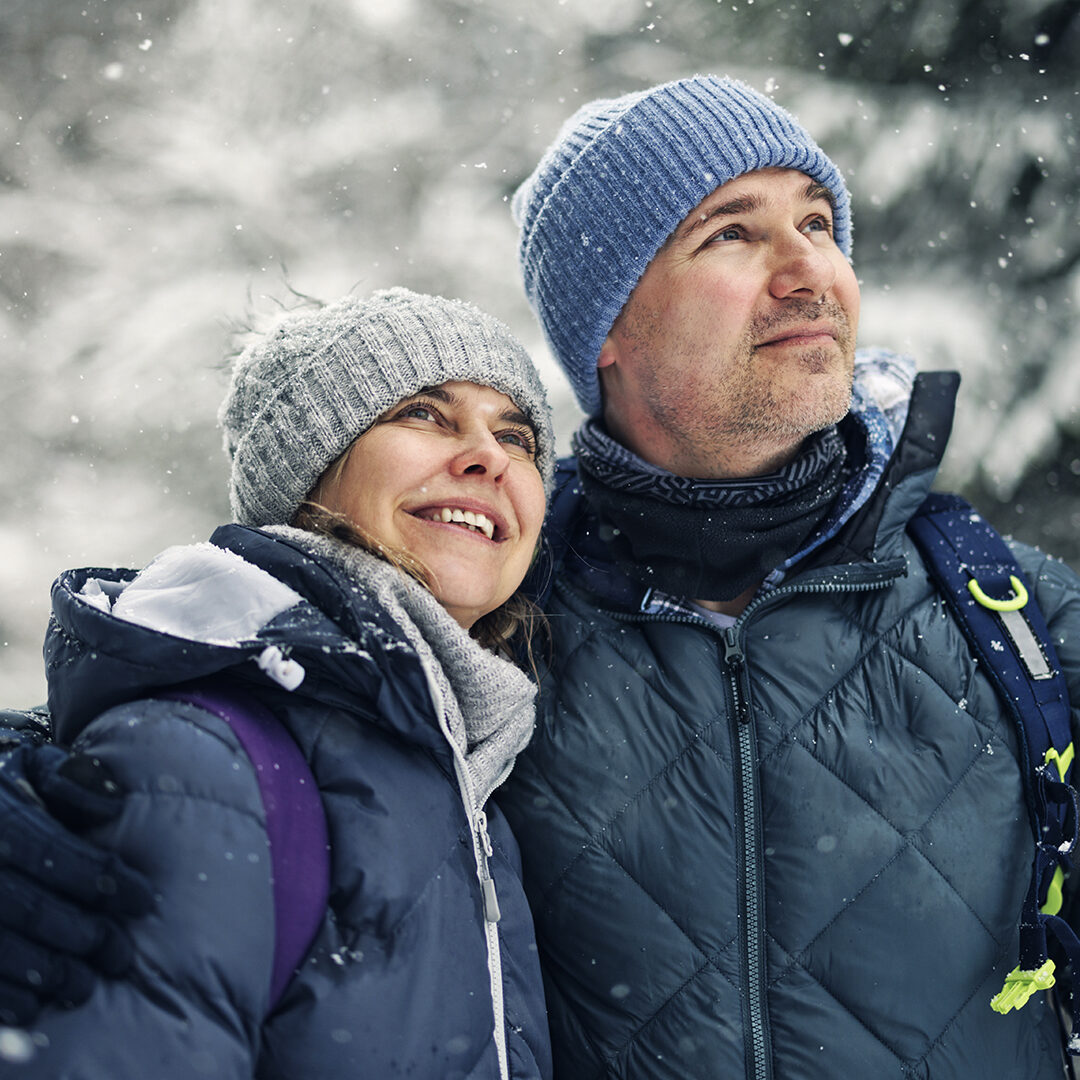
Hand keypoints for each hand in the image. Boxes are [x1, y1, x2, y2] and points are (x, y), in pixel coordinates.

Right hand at [0, 742, 154, 1025]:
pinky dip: (1, 998)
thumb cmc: (5, 789)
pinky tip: (33, 1005)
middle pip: (29, 908)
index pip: (53, 853)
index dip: (102, 879)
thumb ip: (71, 778)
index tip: (143, 899)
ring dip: (46, 973)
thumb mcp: (31, 765)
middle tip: (120, 954)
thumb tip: (113, 806)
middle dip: (82, 935)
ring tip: (84, 984)